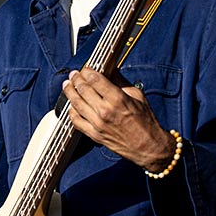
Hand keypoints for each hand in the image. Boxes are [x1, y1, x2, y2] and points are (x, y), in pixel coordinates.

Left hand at [61, 68, 176, 172]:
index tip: (85, 68)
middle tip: (73, 75)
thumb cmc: (145, 121)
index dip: (87, 71)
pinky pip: (76, 121)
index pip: (95, 80)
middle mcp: (105, 111)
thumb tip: (110, 70)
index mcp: (118, 99)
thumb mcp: (138, 96)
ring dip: (69, 92)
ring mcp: (97, 124)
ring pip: (76, 104)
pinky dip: (72, 111)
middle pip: (83, 89)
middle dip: (76, 79)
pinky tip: (72, 105)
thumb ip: (121, 82)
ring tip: (67, 85)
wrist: (148, 146)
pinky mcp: (94, 135)